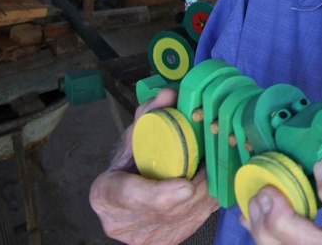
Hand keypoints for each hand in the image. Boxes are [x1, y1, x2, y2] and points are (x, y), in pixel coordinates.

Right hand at [89, 88, 219, 244]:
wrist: (127, 204)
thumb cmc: (131, 166)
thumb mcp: (134, 141)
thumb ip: (149, 116)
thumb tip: (170, 92)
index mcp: (105, 193)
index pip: (129, 194)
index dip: (160, 193)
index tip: (185, 185)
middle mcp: (120, 222)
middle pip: (168, 206)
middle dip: (198, 182)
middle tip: (215, 158)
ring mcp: (143, 237)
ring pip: (188, 214)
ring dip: (207, 190)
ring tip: (216, 166)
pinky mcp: (165, 243)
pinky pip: (197, 220)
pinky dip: (208, 200)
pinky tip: (213, 183)